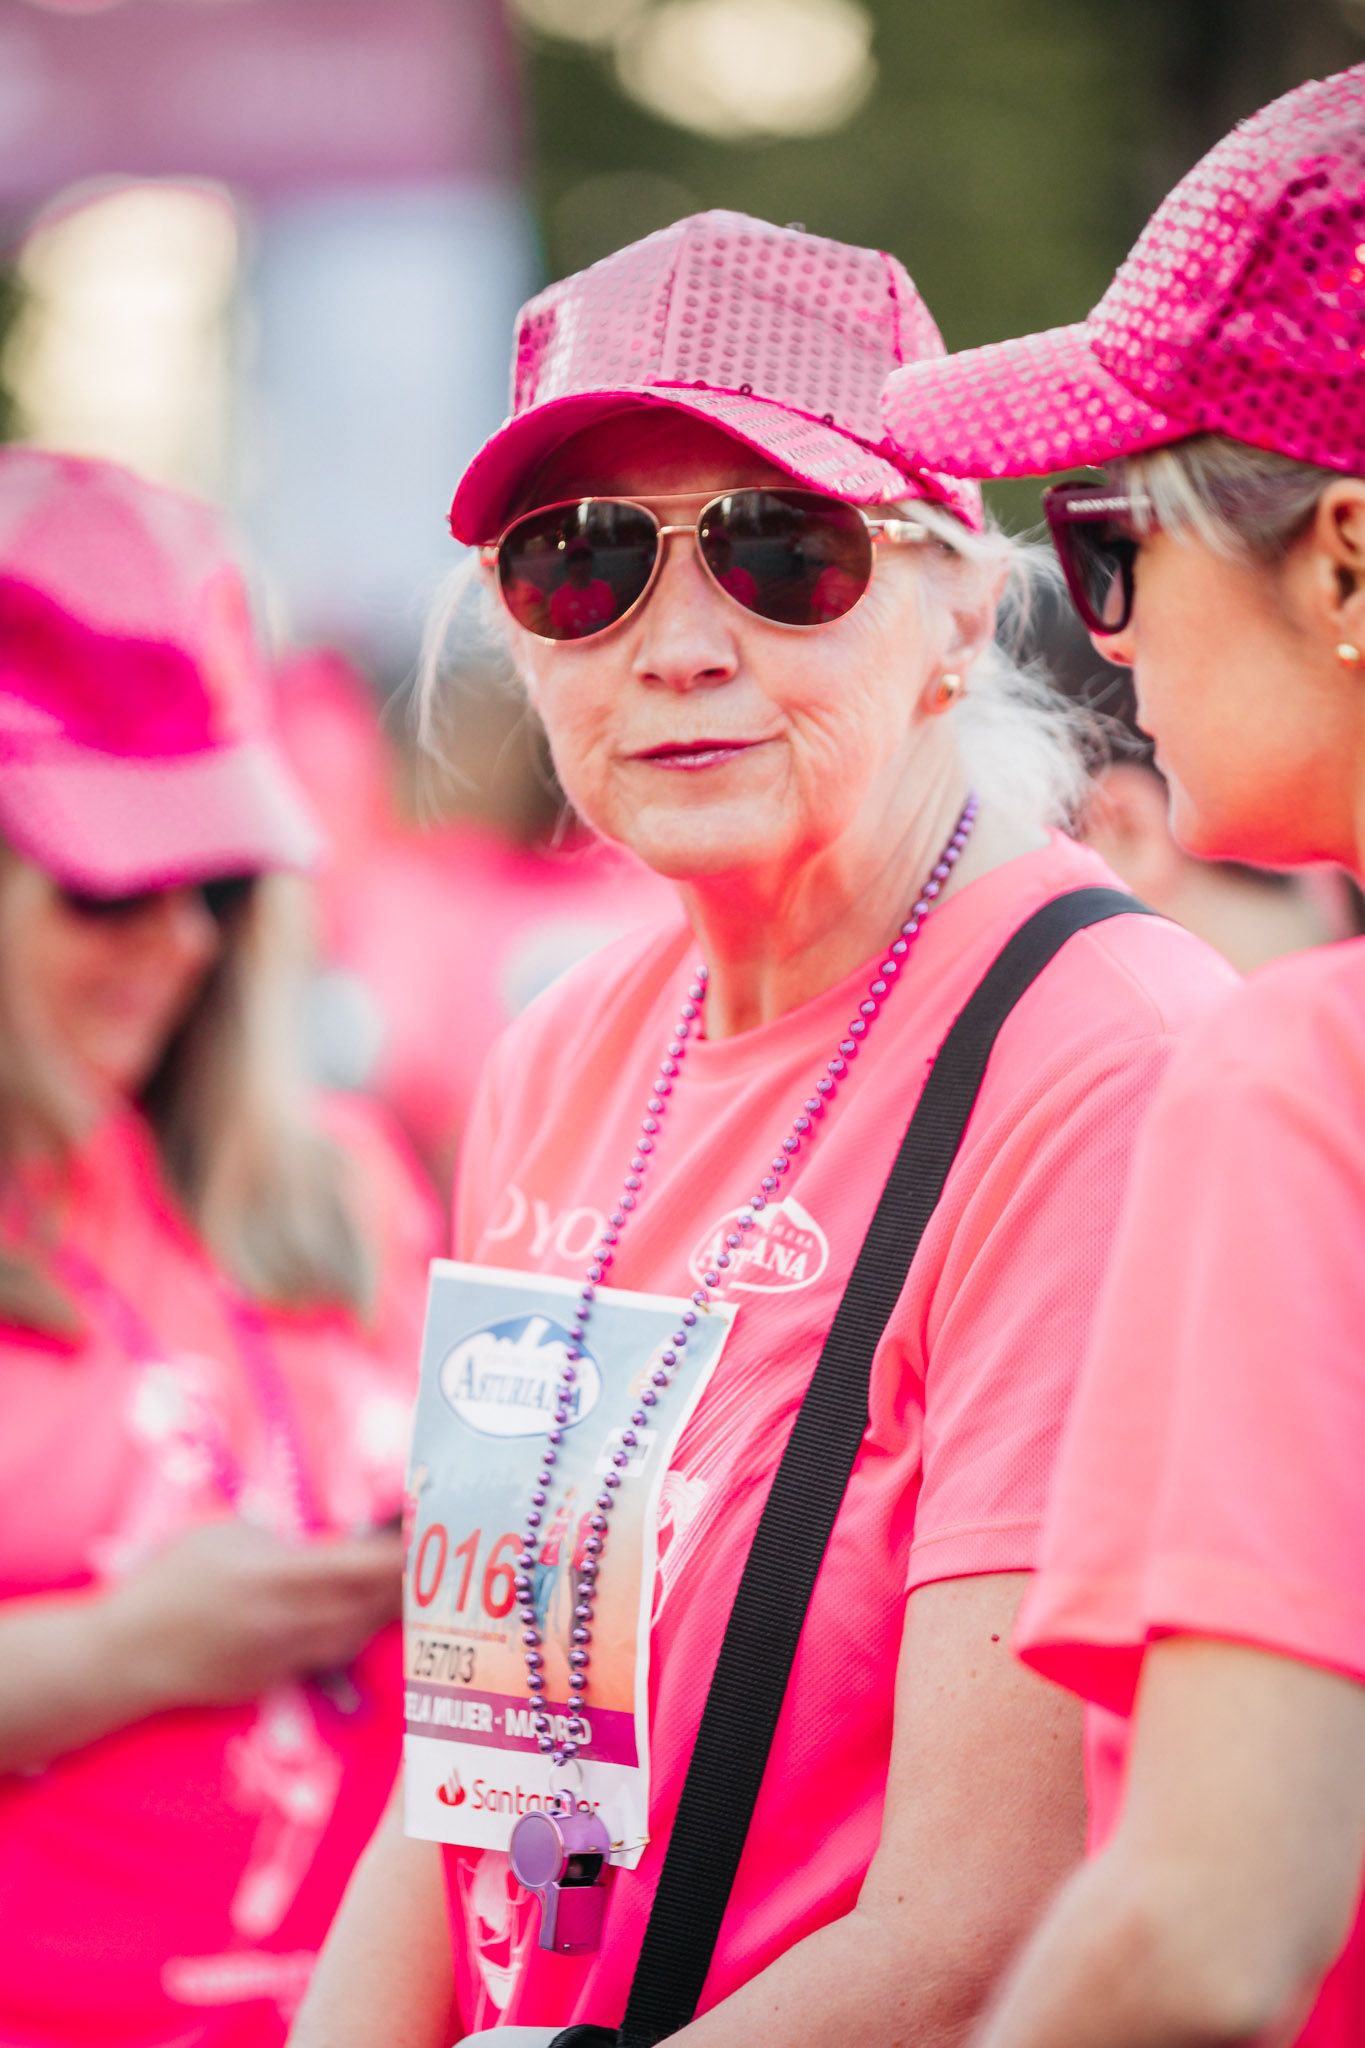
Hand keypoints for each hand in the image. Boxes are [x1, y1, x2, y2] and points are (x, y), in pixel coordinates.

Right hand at [101, 1518, 405, 1711]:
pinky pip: (334, 1653)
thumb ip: (282, 1537)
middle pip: (373, 1603)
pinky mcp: (278, 1680)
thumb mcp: (225, 1533)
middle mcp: (293, 1622)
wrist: (127, 1655)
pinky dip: (358, 1630)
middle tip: (437, 1552)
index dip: (404, 1549)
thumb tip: (327, 1541)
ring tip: (413, 1580)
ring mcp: (287, 1657)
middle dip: (409, 1577)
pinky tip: (369, 1611)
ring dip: (389, 1607)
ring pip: (360, 1633)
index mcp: (280, 1577)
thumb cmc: (171, 1580)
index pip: (364, 1565)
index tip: (430, 1527)